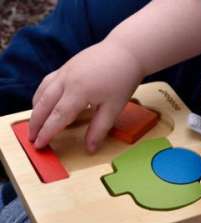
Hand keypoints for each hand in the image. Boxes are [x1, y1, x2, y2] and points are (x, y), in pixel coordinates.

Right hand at [29, 39, 143, 151]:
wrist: (126, 50)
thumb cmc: (122, 80)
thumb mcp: (114, 108)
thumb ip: (99, 129)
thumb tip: (89, 150)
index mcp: (78, 92)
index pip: (57, 117)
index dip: (47, 133)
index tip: (39, 145)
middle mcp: (66, 80)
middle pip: (44, 104)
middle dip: (35, 123)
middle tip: (31, 138)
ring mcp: (64, 70)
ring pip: (42, 91)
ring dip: (36, 109)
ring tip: (35, 123)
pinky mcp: (67, 65)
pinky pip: (47, 81)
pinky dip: (41, 94)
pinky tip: (44, 100)